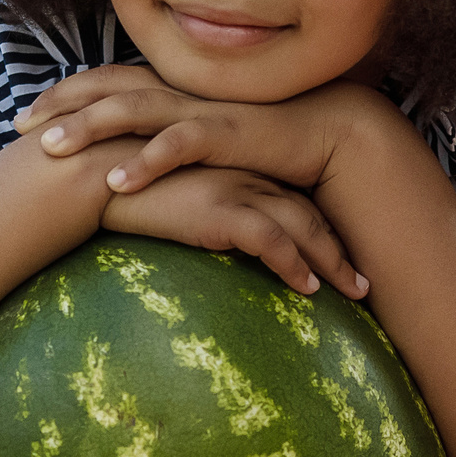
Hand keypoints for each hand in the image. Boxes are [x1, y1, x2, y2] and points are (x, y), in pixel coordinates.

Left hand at [15, 65, 396, 196]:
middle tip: (16, 126)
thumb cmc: (260, 138)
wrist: (324, 131)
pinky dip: (146, 162)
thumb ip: (166, 135)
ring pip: (133, 111)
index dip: (62, 95)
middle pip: (105, 90)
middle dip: (59, 106)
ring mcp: (200, 109)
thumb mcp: (204, 132)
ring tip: (49, 150)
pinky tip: (115, 183)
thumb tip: (124, 155)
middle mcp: (178, 91)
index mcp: (169, 88)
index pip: (103, 83)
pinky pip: (179, 145)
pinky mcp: (226, 133)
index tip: (21, 116)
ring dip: (88, 128)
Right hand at [99, 163, 367, 299]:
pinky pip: (272, 240)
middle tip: (363, 283)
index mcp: (235, 164)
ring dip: (332, 262)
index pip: (291, 195)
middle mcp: (244, 172)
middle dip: (340, 248)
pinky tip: (308, 288)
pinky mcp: (221, 208)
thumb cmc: (120, 183)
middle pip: (309, 211)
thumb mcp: (167, 191)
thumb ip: (192, 203)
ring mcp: (236, 187)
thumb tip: (204, 231)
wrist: (92, 171)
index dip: (318, 227)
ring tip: (354, 293)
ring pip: (303, 226)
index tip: (338, 255)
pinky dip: (295, 265)